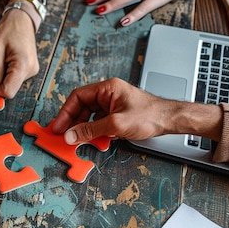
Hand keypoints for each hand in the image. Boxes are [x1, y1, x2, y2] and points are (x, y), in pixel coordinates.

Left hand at [0, 8, 38, 98]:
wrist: (21, 19)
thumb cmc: (9, 30)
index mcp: (23, 65)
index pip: (7, 92)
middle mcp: (30, 71)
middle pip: (7, 89)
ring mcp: (31, 71)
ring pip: (8, 84)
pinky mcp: (28, 70)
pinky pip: (12, 79)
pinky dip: (3, 73)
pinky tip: (3, 61)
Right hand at [52, 78, 174, 143]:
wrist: (170, 120)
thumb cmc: (149, 115)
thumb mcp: (115, 125)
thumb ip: (90, 130)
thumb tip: (71, 135)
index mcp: (107, 88)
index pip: (77, 97)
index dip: (65, 112)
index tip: (59, 126)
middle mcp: (108, 93)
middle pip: (82, 107)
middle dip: (73, 122)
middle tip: (65, 135)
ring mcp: (112, 104)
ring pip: (90, 116)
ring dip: (84, 128)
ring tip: (79, 139)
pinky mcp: (117, 114)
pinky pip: (99, 121)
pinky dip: (95, 130)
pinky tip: (95, 139)